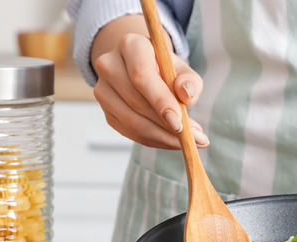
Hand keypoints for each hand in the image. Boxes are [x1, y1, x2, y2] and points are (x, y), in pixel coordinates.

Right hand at [91, 16, 208, 149]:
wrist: (143, 69)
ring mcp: (103, 89)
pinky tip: (171, 140)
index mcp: (131, 45)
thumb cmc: (166, 69)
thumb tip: (186, 95)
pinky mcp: (106, 111)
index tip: (180, 123)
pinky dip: (153, 140)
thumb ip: (190, 81)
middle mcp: (109, 65)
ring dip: (162, 137)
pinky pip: (129, 132)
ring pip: (131, 121)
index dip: (160, 101)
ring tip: (187, 141)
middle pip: (136, 102)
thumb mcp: (183, 70)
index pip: (141, 75)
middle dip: (166, 125)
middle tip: (194, 138)